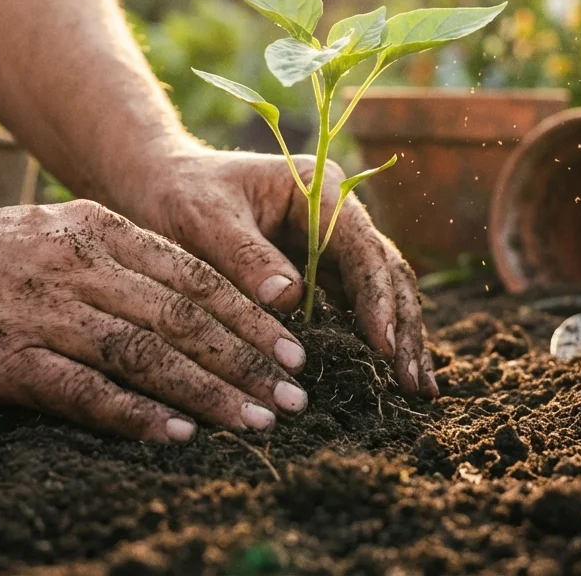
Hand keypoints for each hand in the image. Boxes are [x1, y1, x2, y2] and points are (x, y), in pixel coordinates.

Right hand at [0, 199, 310, 442]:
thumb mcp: (52, 234)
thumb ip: (116, 261)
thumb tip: (188, 301)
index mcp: (97, 229)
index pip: (195, 275)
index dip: (251, 315)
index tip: (295, 350)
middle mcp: (77, 262)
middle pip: (185, 315)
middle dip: (249, 359)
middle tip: (298, 395)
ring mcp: (40, 308)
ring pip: (147, 352)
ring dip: (210, 390)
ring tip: (257, 420)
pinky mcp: (1, 356)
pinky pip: (83, 389)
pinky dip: (136, 415)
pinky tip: (177, 436)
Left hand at [119, 146, 438, 396]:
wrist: (163, 188)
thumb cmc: (181, 196)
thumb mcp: (205, 219)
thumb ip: (246, 256)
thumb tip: (290, 298)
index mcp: (319, 191)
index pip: (361, 247)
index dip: (376, 298)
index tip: (383, 346)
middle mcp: (338, 217)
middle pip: (386, 273)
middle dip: (403, 328)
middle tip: (412, 384)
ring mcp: (334, 248)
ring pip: (383, 293)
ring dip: (401, 341)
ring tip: (417, 392)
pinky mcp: (322, 276)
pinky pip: (358, 310)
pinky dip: (377, 343)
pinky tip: (392, 380)